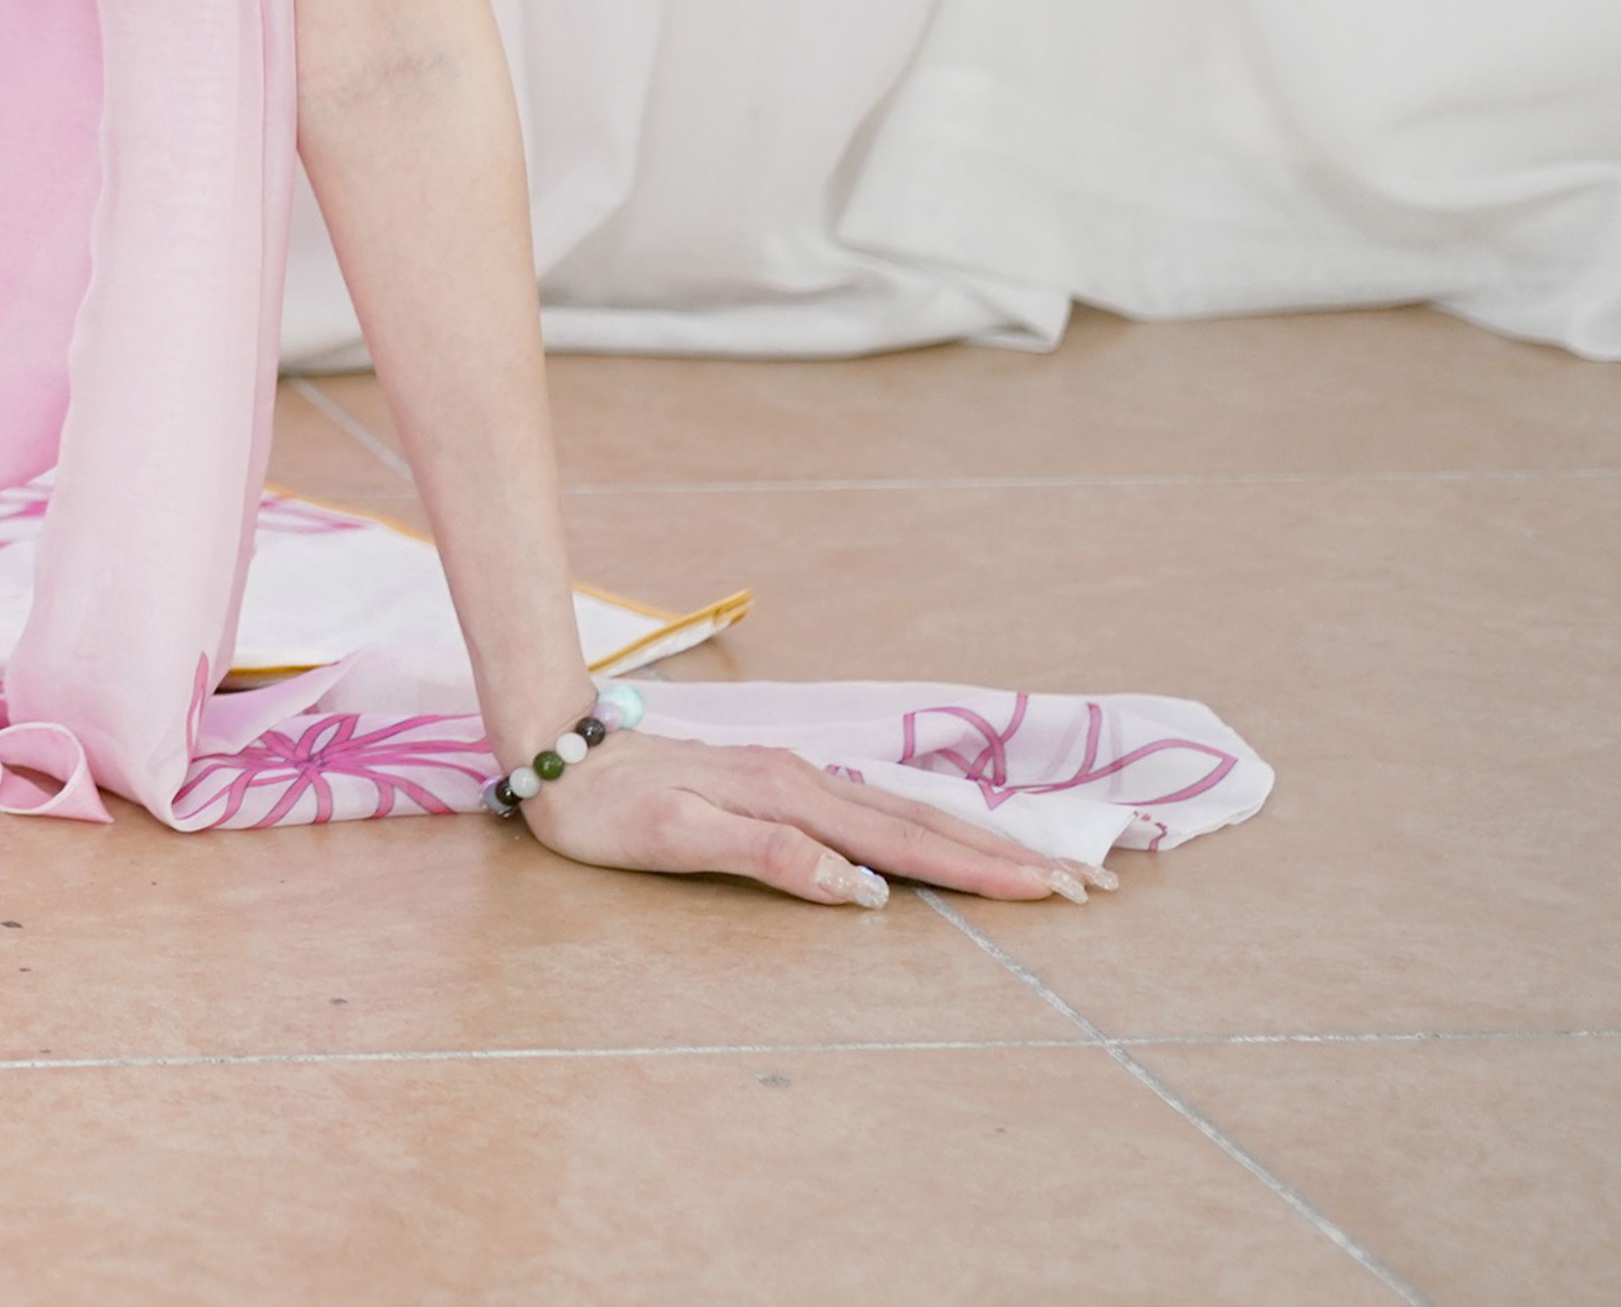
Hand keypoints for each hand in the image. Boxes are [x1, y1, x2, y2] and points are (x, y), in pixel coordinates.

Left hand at [517, 729, 1111, 906]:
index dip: (980, 871)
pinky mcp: (782, 782)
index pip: (906, 845)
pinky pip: (874, 808)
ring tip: (1041, 864)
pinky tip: (946, 838)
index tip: (1050, 892)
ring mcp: (798, 778)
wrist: (555, 750)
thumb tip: (860, 888)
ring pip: (906, 812)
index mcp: (793, 798)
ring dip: (977, 838)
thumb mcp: (674, 839)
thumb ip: (767, 855)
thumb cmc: (604, 810)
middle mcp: (807, 781)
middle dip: (1007, 855)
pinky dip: (927, 825)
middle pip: (925, 823)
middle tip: (1088, 884)